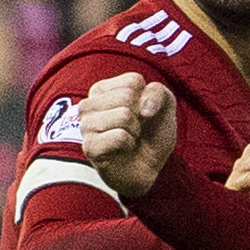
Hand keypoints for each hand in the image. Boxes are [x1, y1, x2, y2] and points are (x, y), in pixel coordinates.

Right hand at [79, 72, 176, 196]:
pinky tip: (123, 150)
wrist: (150, 168)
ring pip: (123, 115)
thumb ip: (158, 92)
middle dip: (142, 116)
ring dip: (135, 130)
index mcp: (102, 90)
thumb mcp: (164, 107)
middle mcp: (88, 104)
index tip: (143, 113)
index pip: (133, 81)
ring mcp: (85, 126)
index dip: (148, 99)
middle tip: (136, 129)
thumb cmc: (152, 134)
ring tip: (129, 139)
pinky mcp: (89, 146)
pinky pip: (120, 137)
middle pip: (127, 96)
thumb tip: (143, 108)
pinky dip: (130, 144)